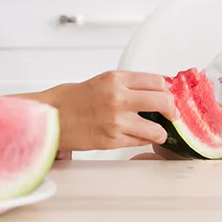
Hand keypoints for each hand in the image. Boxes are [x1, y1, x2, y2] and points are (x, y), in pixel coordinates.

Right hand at [43, 71, 176, 151]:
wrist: (50, 117)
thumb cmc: (72, 99)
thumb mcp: (103, 81)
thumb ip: (127, 85)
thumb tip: (154, 91)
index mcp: (116, 79)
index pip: (157, 82)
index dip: (166, 90)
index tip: (167, 96)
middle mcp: (118, 97)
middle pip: (163, 101)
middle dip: (171, 110)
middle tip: (170, 114)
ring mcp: (116, 121)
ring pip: (157, 129)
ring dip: (160, 131)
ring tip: (155, 131)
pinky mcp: (112, 140)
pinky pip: (140, 142)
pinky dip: (142, 140)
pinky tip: (136, 135)